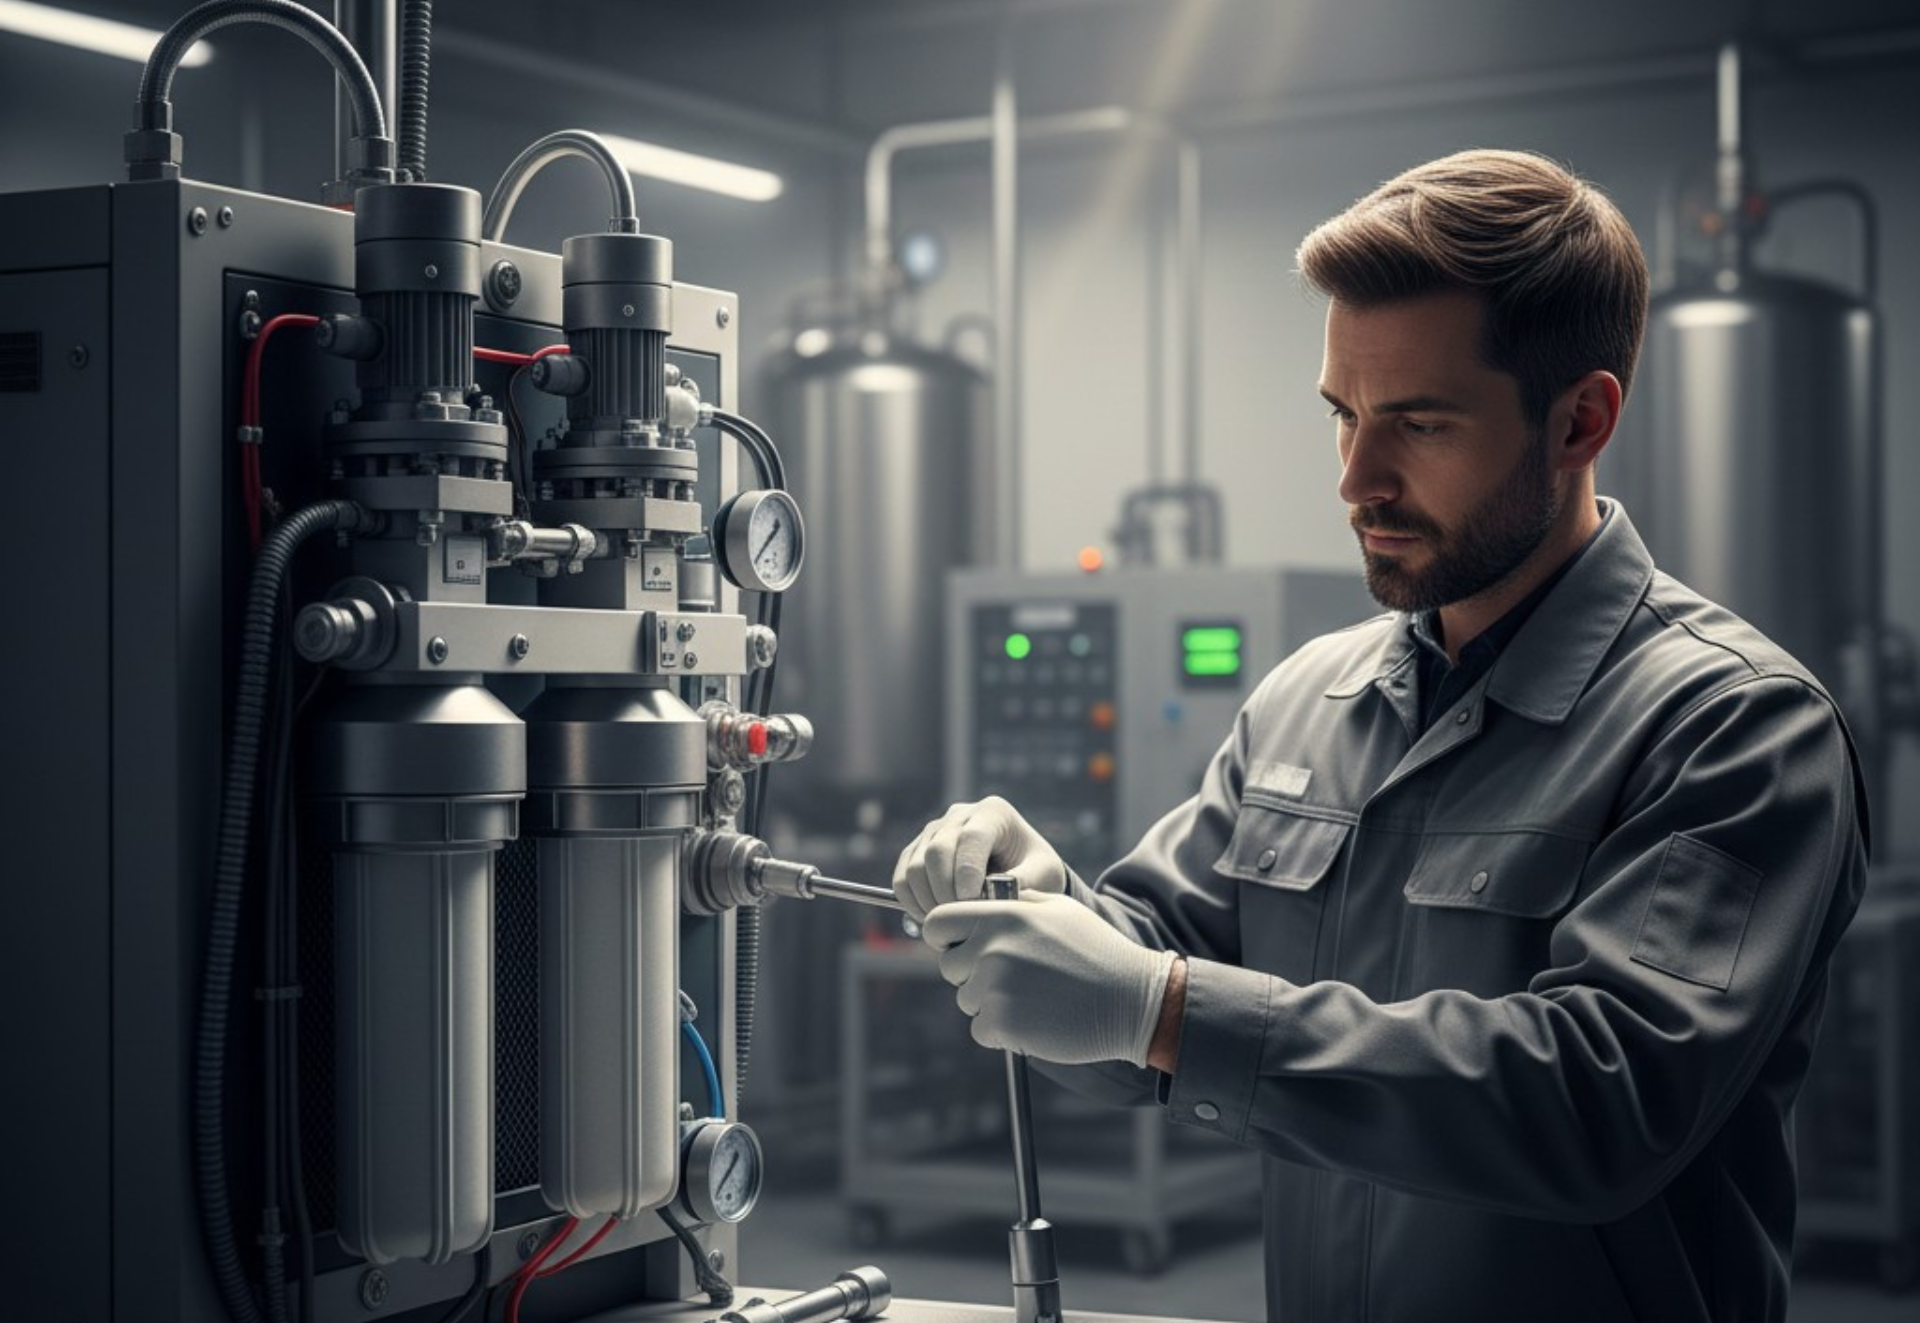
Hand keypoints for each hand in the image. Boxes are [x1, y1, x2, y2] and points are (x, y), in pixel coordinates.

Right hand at [891, 796, 1067, 921]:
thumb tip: (994, 895)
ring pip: (915, 865)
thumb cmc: (1036, 869)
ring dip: (928, 901)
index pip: (971, 839)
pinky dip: (912, 901)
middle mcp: (960, 815)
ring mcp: (935, 830)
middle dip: (946, 893)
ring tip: (950, 922)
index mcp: (994, 812)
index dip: (967, 874)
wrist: (1022, 868)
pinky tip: (932, 918)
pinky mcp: (918, 849)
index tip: (973, 904)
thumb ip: (1024, 882)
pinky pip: (902, 876)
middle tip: (962, 920)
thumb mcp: (1044, 874)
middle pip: (937, 851)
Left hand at [921, 893, 1176, 1066]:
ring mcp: (994, 986)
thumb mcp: (1058, 908)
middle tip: (1013, 979)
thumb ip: (1016, 900)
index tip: (961, 947)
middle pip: (949, 967)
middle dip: (972, 974)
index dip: (945, 938)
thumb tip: (985, 896)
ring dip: (991, 1004)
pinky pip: (981, 1029)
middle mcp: (992, 948)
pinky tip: (1035, 1020)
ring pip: (967, 1000)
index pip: (937, 923)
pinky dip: (1002, 1031)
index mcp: (1001, 915)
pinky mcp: (1002, 1023)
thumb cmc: (1096, 951)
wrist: (1132, 1000)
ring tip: (1033, 998)